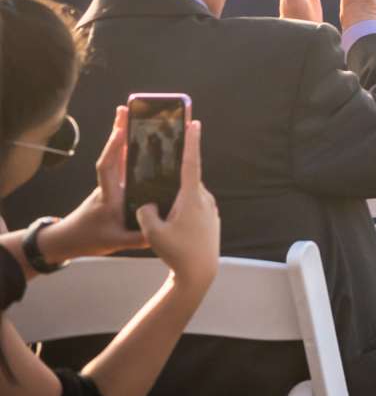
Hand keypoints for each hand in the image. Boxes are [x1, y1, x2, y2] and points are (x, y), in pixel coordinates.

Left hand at [48, 107, 143, 260]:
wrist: (68, 240)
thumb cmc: (89, 239)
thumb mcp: (116, 242)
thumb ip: (138, 238)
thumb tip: (162, 230)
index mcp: (109, 196)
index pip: (107, 168)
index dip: (113, 148)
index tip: (120, 129)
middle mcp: (108, 186)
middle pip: (112, 154)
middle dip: (118, 130)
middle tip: (127, 109)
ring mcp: (108, 186)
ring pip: (116, 158)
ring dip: (123, 137)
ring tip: (133, 117)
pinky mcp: (111, 188)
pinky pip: (120, 166)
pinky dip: (126, 151)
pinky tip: (138, 143)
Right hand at [136, 119, 218, 289]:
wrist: (200, 272)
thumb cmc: (177, 253)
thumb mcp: (152, 233)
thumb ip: (145, 213)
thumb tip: (146, 203)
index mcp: (192, 197)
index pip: (191, 163)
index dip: (191, 142)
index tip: (194, 122)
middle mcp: (204, 199)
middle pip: (186, 179)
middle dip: (173, 173)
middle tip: (162, 162)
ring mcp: (210, 208)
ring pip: (188, 195)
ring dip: (175, 195)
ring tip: (160, 204)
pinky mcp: (210, 218)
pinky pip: (192, 206)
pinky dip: (181, 207)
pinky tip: (170, 219)